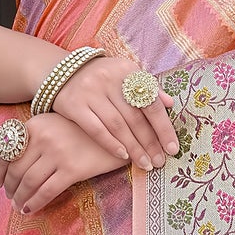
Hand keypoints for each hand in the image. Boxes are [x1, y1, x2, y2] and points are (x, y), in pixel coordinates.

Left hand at [0, 111, 127, 214]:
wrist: (120, 132)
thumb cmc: (87, 131)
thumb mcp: (57, 125)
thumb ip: (37, 138)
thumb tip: (13, 166)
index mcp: (36, 124)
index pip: (7, 151)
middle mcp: (44, 137)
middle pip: (16, 169)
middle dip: (10, 188)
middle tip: (10, 198)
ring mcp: (58, 153)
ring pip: (28, 182)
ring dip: (20, 198)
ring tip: (19, 205)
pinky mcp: (72, 169)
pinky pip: (47, 191)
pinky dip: (35, 203)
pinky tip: (31, 209)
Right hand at [49, 54, 179, 170]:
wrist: (61, 71)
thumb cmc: (102, 77)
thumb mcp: (125, 75)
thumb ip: (147, 88)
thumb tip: (171, 104)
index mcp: (127, 70)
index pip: (151, 103)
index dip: (163, 128)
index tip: (173, 148)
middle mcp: (109, 79)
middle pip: (135, 117)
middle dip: (150, 143)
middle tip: (159, 162)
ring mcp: (90, 92)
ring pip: (117, 126)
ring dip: (133, 148)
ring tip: (145, 164)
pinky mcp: (74, 105)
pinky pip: (96, 129)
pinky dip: (111, 144)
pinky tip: (122, 156)